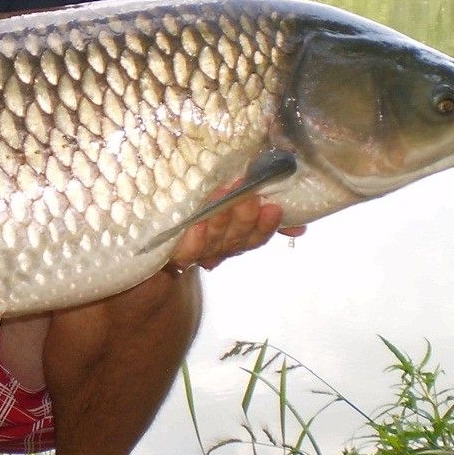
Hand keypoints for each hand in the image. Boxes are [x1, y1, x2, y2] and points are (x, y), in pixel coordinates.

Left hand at [169, 187, 305, 271]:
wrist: (152, 258)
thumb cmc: (195, 224)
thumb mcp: (226, 212)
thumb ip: (260, 215)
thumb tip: (301, 227)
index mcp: (232, 241)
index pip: (254, 238)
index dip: (267, 226)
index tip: (276, 208)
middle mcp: (216, 250)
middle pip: (236, 239)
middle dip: (244, 219)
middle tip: (250, 196)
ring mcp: (193, 253)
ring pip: (213, 241)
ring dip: (221, 220)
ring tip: (224, 196)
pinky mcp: (170, 253)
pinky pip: (185, 250)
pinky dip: (194, 240)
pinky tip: (197, 226)